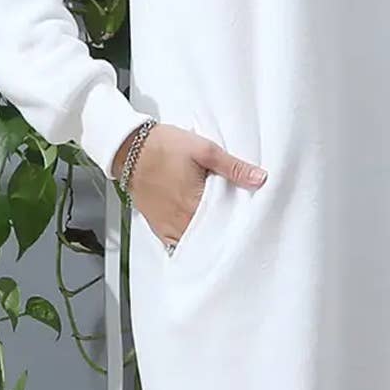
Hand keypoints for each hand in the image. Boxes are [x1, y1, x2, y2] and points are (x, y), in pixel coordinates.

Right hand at [117, 123, 267, 248]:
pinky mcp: (158, 226)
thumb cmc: (163, 146)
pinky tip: (198, 232)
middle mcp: (181, 220)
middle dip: (224, 233)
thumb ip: (233, 167)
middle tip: (238, 226)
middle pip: (211, 238)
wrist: (129, 148)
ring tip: (219, 230)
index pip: (226, 226)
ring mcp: (168, 226)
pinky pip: (176, 243)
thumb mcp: (204, 150)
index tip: (249, 222)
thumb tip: (260, 179)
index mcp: (195, 204)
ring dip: (207, 238)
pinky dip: (188, 240)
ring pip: (194, 242)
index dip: (239, 225)